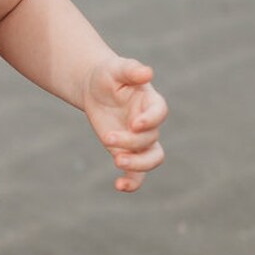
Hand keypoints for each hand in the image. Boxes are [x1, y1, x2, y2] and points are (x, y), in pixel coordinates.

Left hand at [83, 56, 167, 191]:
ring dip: (138, 164)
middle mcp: (149, 124)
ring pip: (152, 159)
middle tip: (108, 137)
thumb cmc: (108, 75)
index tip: (134, 124)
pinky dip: (132, 182)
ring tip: (117, 161)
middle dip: (131, 142)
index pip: (159, 113)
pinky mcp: (127, 153)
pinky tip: (119, 186)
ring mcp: (140, 141)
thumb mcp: (115, 68)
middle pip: (151, 139)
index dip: (150, 120)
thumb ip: (131, 70)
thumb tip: (147, 73)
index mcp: (150, 102)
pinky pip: (137, 174)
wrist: (95, 89)